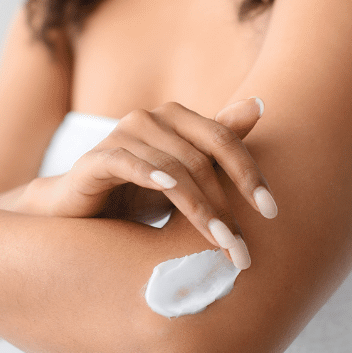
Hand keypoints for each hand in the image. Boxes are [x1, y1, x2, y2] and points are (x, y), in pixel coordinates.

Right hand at [21, 99, 277, 267]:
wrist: (78, 213)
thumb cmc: (136, 193)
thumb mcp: (184, 173)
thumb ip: (217, 142)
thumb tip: (259, 104)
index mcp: (175, 118)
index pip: (224, 140)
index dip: (250, 173)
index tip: (273, 213)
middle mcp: (148, 119)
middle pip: (202, 158)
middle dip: (228, 205)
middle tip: (243, 248)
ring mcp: (119, 135)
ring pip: (173, 168)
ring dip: (201, 209)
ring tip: (221, 245)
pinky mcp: (95, 159)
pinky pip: (128, 163)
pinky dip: (152, 176)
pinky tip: (171, 192)